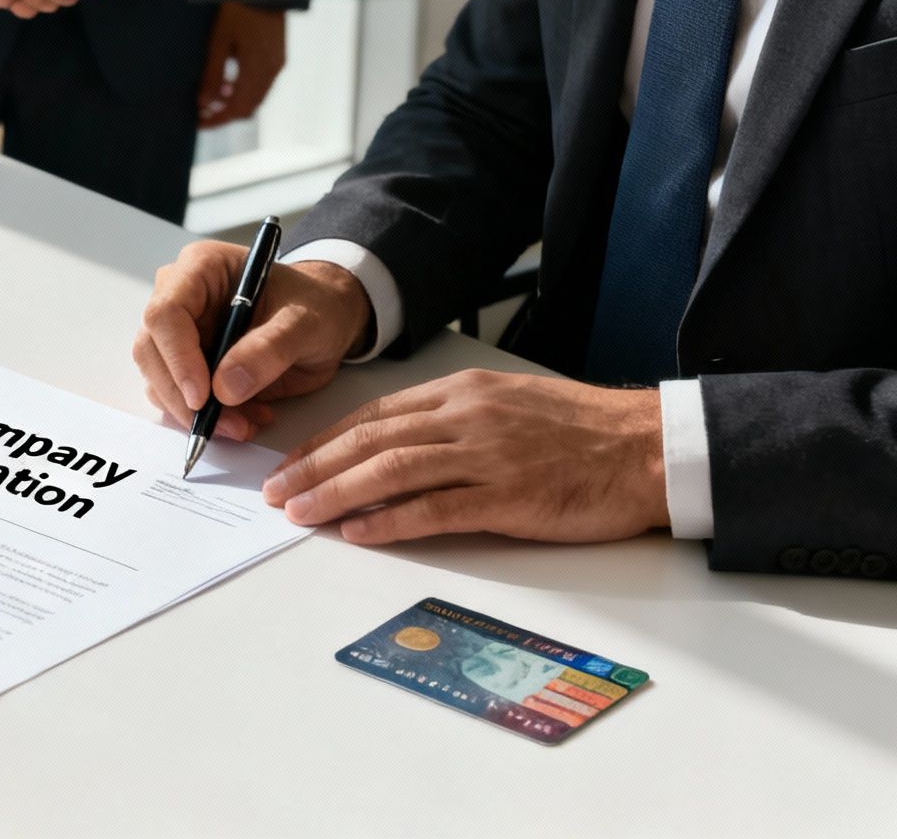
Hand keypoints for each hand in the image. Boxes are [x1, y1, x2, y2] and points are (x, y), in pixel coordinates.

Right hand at [133, 240, 373, 440]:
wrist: (323, 319)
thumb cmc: (315, 305)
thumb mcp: (305, 322)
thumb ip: (269, 348)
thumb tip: (226, 387)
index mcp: (201, 268)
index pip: (166, 312)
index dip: (178, 357)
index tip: (203, 397)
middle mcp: (179, 296)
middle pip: (152, 349)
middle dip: (184, 396)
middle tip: (228, 425)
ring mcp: (179, 332)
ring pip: (159, 379)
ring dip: (196, 413)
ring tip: (246, 422)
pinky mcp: (186, 363)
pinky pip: (177, 397)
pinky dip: (206, 418)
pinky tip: (244, 418)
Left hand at [199, 3, 286, 127]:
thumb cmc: (238, 10)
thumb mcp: (219, 41)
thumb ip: (212, 74)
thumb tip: (203, 104)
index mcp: (257, 70)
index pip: (237, 109)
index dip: (217, 119)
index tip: (197, 122)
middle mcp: (272, 71)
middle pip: (249, 108)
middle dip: (224, 114)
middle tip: (202, 113)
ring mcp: (278, 64)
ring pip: (256, 98)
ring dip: (235, 103)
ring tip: (212, 98)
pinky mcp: (279, 57)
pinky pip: (262, 85)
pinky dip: (244, 90)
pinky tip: (229, 82)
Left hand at [262, 372, 669, 543]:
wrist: (649, 447)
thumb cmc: (584, 431)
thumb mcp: (509, 405)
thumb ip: (455, 421)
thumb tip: (398, 446)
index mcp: (463, 393)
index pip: (374, 414)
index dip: (325, 440)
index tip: (291, 461)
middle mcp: (466, 417)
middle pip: (370, 440)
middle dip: (313, 466)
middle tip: (275, 491)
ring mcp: (487, 455)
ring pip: (391, 470)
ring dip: (336, 492)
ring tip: (301, 512)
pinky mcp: (510, 495)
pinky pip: (436, 508)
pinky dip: (391, 521)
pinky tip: (358, 532)